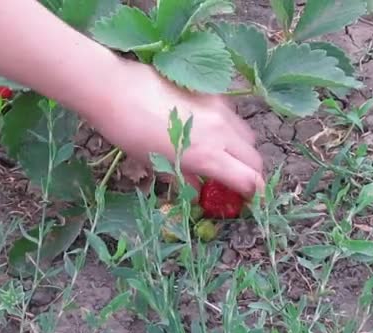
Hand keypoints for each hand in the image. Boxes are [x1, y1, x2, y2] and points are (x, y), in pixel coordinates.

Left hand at [85, 58, 264, 197]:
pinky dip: (230, 130)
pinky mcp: (214, 93)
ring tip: (223, 155)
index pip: (249, 179)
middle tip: (236, 180)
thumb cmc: (132, 135)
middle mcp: (221, 132)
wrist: (118, 92)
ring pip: (247, 135)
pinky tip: (209, 131)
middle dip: (251, 173)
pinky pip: (233, 116)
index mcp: (207, 156)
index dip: (254, 194)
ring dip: (242, 150)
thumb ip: (186, 180)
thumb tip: (200, 190)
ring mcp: (220, 109)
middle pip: (255, 158)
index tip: (250, 200)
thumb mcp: (158, 165)